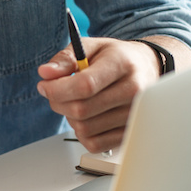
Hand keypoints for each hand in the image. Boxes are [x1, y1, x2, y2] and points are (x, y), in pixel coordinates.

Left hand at [36, 38, 159, 152]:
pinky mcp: (129, 132)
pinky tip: (87, 117)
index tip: (44, 86)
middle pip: (82, 110)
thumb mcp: (91, 47)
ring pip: (85, 129)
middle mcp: (133, 91)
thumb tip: (45, 73)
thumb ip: (65, 59)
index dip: (57, 89)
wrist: (146, 69)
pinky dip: (82, 133)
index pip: (85, 85)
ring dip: (70, 118)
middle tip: (55, 93)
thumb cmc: (116, 58)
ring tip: (76, 102)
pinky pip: (94, 144)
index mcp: (122, 65)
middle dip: (58, 102)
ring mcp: (133, 115)